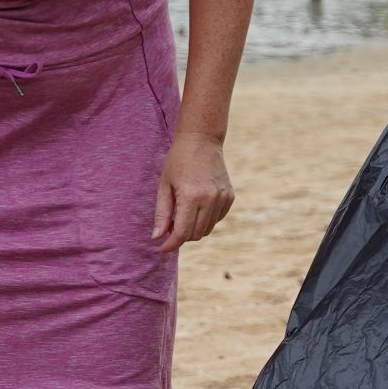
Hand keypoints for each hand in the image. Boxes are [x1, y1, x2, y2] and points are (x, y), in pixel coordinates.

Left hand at [152, 132, 233, 250]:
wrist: (202, 139)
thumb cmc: (178, 161)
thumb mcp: (164, 185)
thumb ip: (162, 214)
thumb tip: (157, 238)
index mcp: (191, 196)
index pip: (182, 233)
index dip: (170, 244)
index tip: (161, 248)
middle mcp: (210, 199)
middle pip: (195, 234)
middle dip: (181, 236)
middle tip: (170, 224)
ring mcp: (222, 198)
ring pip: (207, 230)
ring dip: (193, 229)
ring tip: (183, 212)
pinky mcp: (229, 197)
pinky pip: (216, 220)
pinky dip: (205, 220)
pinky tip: (197, 205)